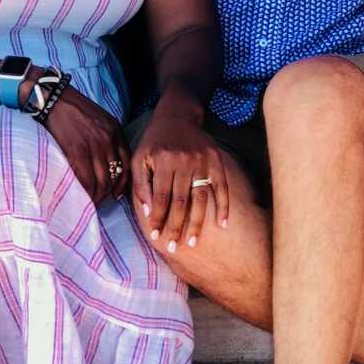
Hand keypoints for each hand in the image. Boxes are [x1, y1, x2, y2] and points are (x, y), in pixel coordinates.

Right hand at [44, 87, 129, 204]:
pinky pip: (85, 180)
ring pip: (102, 182)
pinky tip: (80, 198)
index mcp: (114, 130)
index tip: (116, 194)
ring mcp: (93, 146)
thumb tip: (105, 163)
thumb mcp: (99, 118)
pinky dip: (85, 193)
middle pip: (115, 176)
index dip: (122, 183)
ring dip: (96, 197)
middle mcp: (108, 139)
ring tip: (89, 204)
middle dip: (108, 193)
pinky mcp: (77, 151)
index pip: (126, 163)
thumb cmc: (72, 109)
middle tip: (99, 203)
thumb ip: (106, 137)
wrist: (53, 98)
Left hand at [131, 108, 228, 252]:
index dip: (159, 219)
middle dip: (176, 227)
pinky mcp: (216, 161)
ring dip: (197, 223)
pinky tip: (222, 224)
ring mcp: (203, 161)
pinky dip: (223, 206)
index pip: (161, 197)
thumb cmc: (154, 141)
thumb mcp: (139, 158)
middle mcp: (184, 161)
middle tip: (174, 248)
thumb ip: (140, 184)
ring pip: (200, 198)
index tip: (156, 238)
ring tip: (192, 242)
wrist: (178, 115)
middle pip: (181, 201)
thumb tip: (147, 212)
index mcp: (163, 161)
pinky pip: (222, 187)